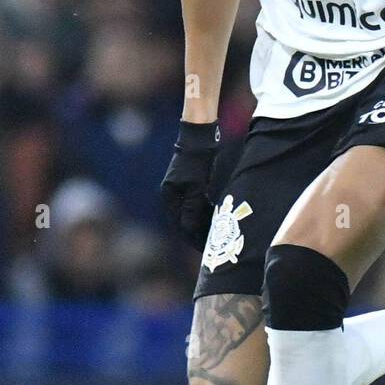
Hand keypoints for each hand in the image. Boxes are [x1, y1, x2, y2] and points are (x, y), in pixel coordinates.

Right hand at [161, 121, 219, 249]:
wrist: (199, 136)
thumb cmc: (197, 160)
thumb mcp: (196, 186)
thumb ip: (192, 208)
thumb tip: (189, 230)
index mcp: (170, 196)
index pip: (180, 225)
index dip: (192, 238)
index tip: (204, 248)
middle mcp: (172, 194)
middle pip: (183, 221)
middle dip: (196, 234)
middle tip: (211, 245)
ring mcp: (180, 189)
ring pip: (190, 213)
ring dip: (200, 224)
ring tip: (215, 235)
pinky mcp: (189, 184)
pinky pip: (195, 204)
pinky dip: (203, 212)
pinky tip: (214, 218)